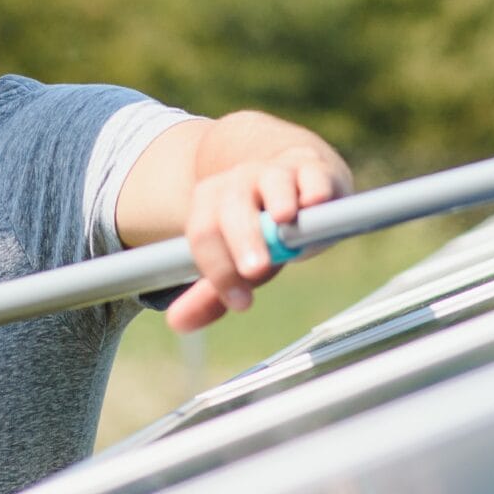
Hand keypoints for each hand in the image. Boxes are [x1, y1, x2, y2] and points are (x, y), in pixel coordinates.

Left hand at [167, 143, 352, 332]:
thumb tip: (178, 322)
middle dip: (243, 238)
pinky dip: (314, 188)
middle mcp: (241, 181)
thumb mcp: (236, 261)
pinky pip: (313, 175)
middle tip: (255, 269)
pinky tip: (315, 203)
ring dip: (277, 200)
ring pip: (273, 182)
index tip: (240, 302)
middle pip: (233, 206)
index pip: (204, 233)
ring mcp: (278, 173)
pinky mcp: (314, 171)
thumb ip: (210, 293)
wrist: (293, 181)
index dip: (218, 268)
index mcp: (212, 202)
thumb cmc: (263, 229)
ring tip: (283, 220)